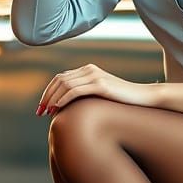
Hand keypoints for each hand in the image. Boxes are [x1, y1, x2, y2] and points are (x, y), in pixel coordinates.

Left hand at [36, 63, 157, 115]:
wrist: (143, 97)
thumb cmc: (122, 100)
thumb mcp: (101, 94)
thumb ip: (86, 94)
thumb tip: (68, 107)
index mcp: (88, 70)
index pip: (60, 78)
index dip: (48, 92)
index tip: (42, 107)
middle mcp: (89, 70)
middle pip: (59, 80)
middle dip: (46, 96)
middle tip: (39, 112)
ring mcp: (95, 76)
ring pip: (64, 85)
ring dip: (52, 99)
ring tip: (47, 113)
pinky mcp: (100, 85)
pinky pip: (75, 91)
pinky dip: (62, 100)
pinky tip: (58, 109)